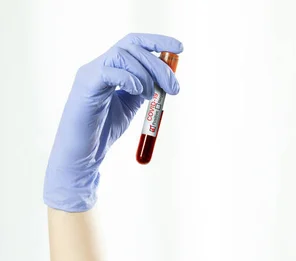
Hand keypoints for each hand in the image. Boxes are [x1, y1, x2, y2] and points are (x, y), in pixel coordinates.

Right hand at [43, 33, 182, 211]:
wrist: (84, 154)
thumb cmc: (104, 130)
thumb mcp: (131, 105)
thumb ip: (144, 89)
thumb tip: (164, 79)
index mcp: (110, 67)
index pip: (134, 43)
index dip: (157, 41)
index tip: (180, 47)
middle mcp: (98, 65)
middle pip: (132, 47)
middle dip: (159, 65)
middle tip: (174, 88)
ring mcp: (90, 74)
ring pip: (122, 55)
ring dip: (145, 74)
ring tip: (150, 96)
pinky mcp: (85, 87)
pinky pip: (109, 71)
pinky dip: (129, 79)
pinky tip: (138, 93)